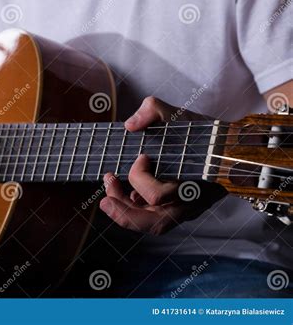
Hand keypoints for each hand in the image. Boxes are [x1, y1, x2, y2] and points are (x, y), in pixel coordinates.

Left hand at [99, 96, 226, 234]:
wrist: (231, 149)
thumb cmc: (207, 135)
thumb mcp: (182, 115)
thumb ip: (154, 109)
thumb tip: (130, 125)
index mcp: (193, 183)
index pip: (158, 195)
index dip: (140, 178)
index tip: (141, 157)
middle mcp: (190, 203)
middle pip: (155, 224)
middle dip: (123, 214)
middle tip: (103, 200)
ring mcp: (185, 209)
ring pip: (153, 225)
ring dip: (126, 214)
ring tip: (107, 198)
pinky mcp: (179, 209)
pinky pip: (155, 219)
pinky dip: (137, 212)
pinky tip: (127, 196)